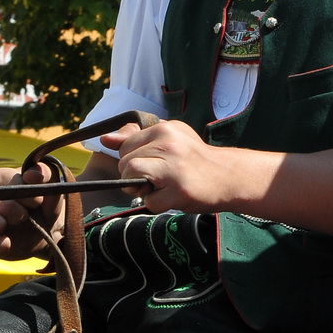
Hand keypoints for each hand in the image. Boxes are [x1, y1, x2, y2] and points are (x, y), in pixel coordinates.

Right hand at [0, 163, 61, 260]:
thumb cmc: (46, 204)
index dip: (19, 188)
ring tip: (14, 225)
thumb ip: (47, 172)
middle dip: (13, 208)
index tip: (37, 200)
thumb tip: (32, 174)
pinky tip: (8, 243)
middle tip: (27, 214)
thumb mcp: (52, 186)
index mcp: (0, 179)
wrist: (50, 231)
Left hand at [98, 119, 244, 213]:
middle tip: (158, 179)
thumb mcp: (169, 140)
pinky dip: (158, 204)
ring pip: (130, 177)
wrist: (229, 176)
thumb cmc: (194, 160)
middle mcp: (169, 144)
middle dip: (134, 176)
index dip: (133, 159)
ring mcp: (174, 167)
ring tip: (161, 187)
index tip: (153, 165)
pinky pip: (149, 202)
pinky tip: (175, 197)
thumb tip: (104, 139)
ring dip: (140, 188)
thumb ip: (136, 138)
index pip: (126, 146)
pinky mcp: (178, 190)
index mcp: (165, 128)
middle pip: (125, 163)